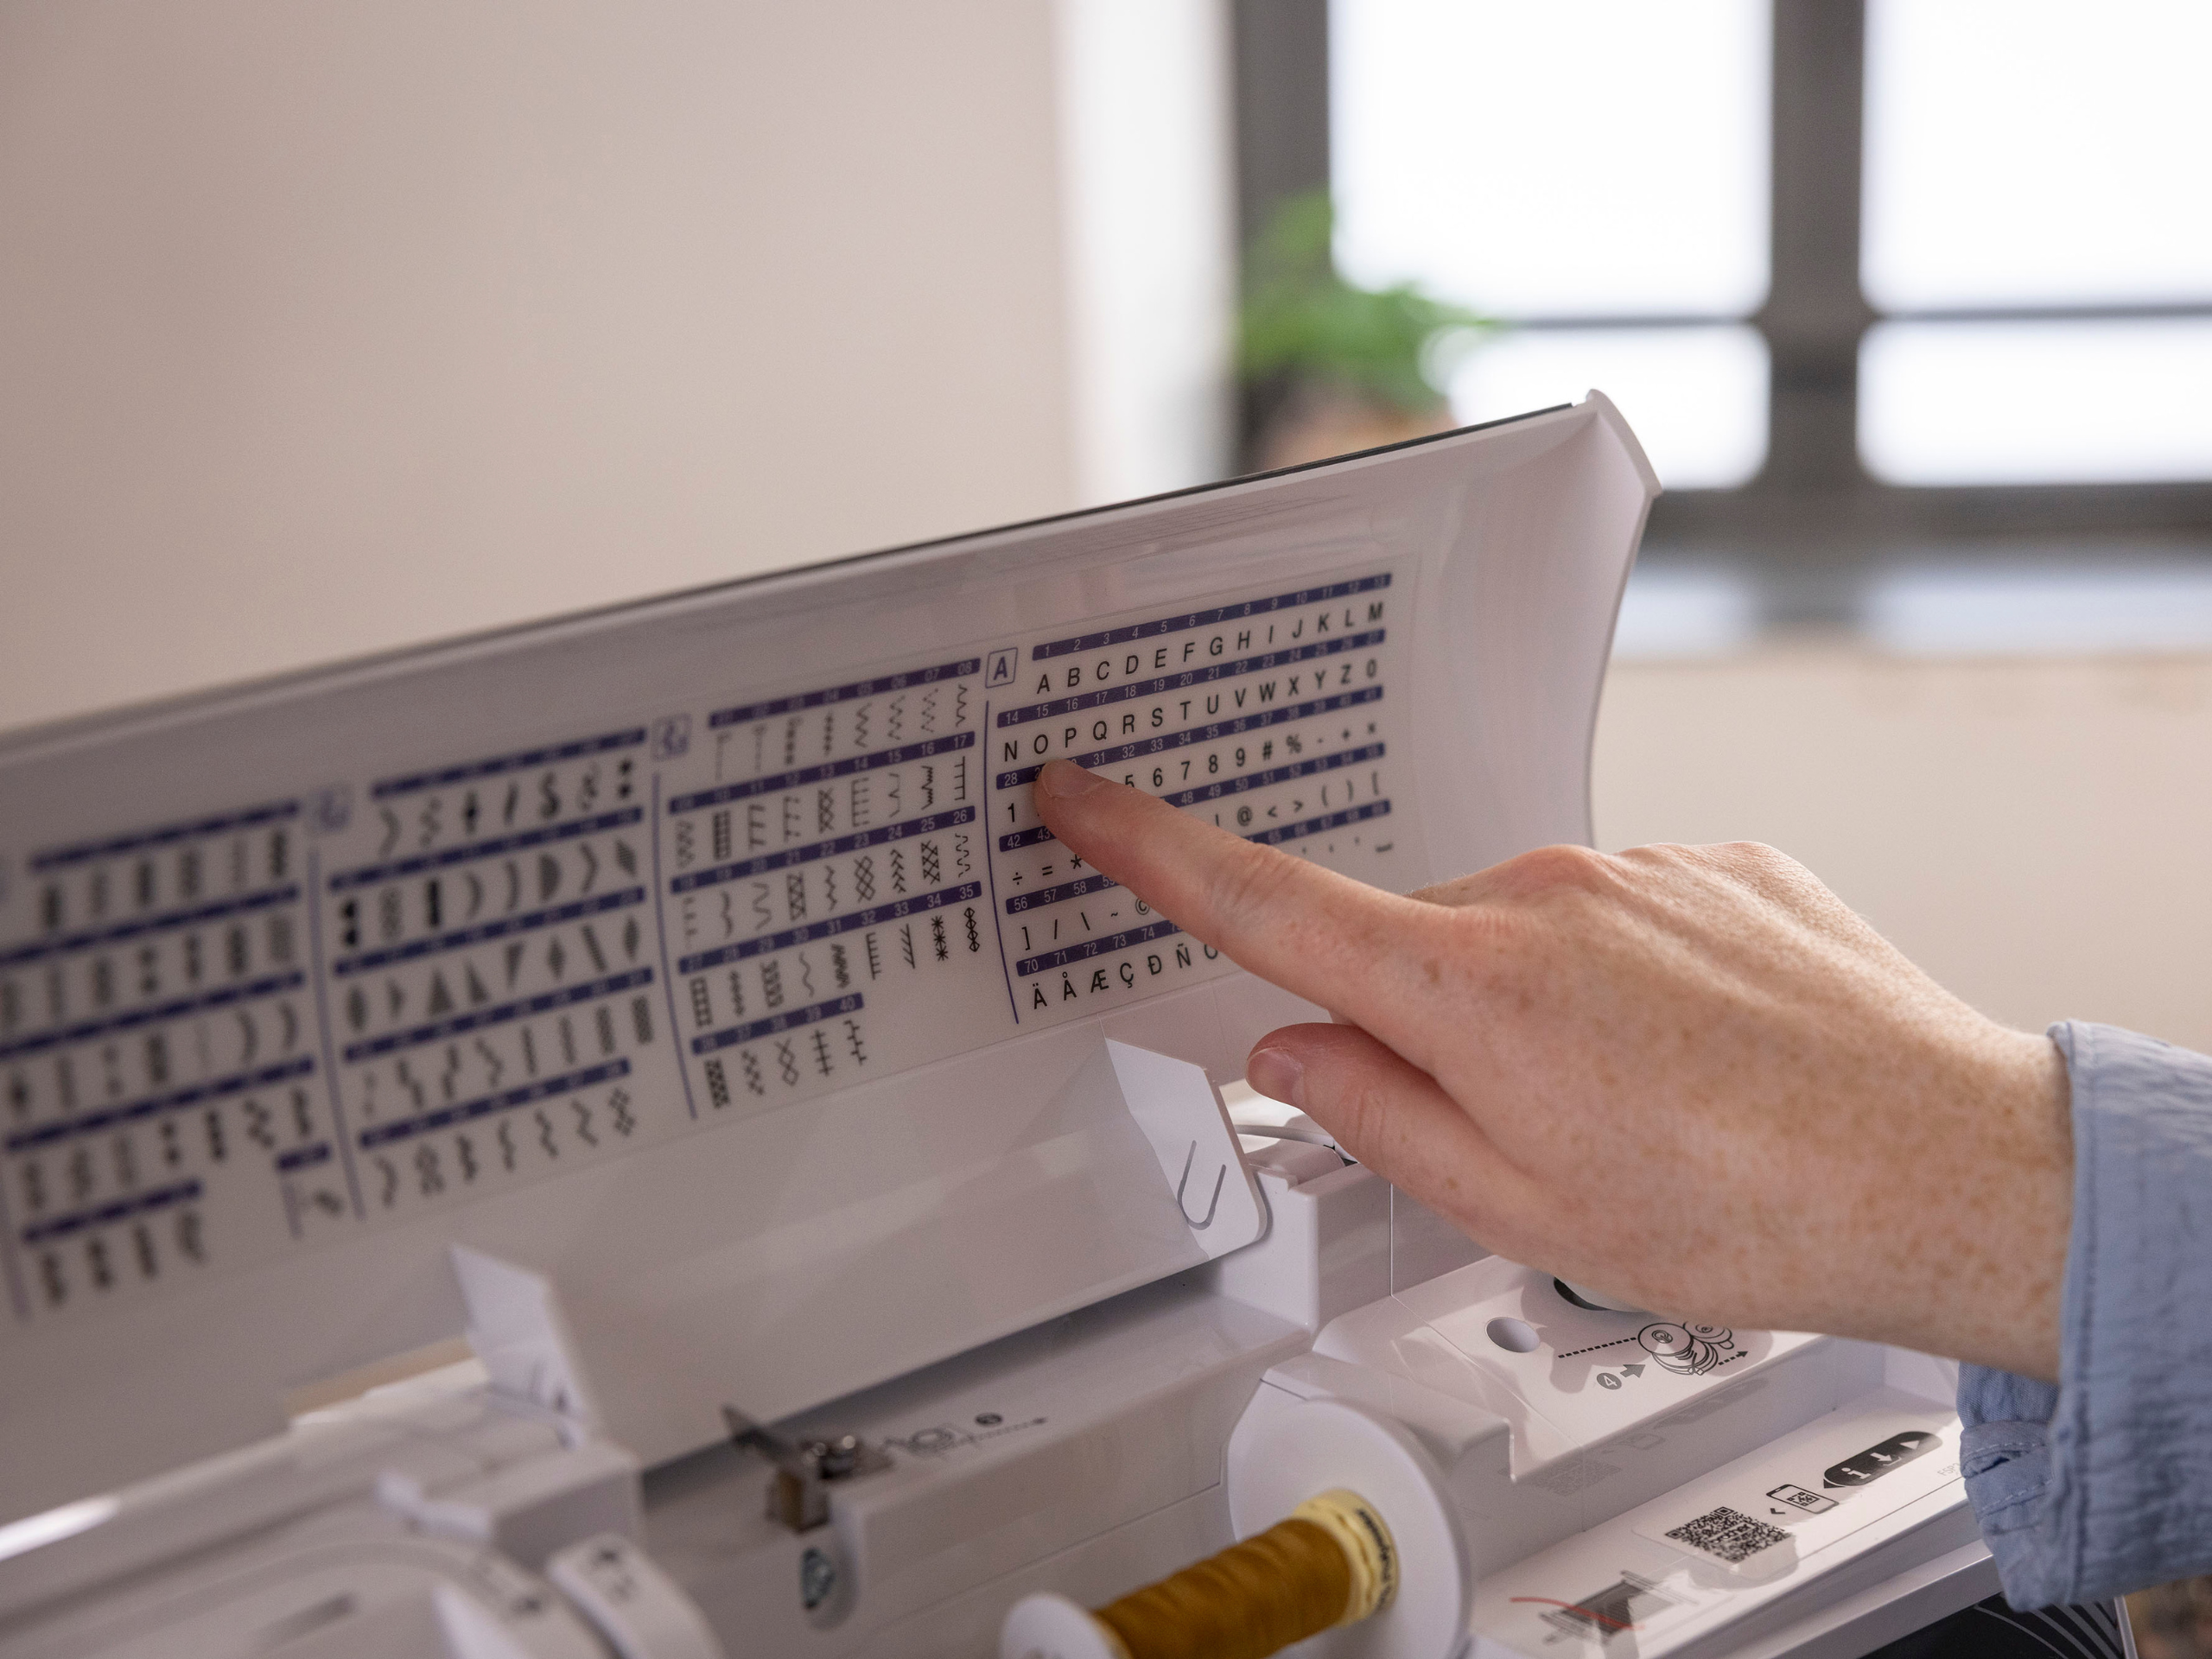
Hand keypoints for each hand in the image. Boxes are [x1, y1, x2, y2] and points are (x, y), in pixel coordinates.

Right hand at [1033, 760, 2072, 1381]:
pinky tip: (1702, 1059)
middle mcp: (1540, 894)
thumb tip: (1294, 1053)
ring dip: (1537, 1007)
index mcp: (1466, 989)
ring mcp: (1633, 866)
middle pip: (1408, 944)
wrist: (1953, 1169)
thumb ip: (1377, 1116)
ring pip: (1517, 930)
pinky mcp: (1712, 861)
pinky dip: (1625, 979)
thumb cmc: (1748, 1212)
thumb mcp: (1519, 1211)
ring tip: (1646, 1105)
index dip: (1150, 848)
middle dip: (1426, 1023)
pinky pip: (1615, 909)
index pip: (1263, 903)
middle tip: (1528, 1132)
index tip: (1080, 796)